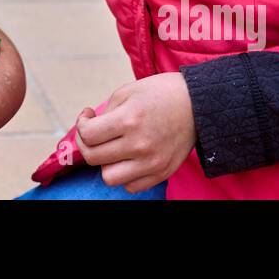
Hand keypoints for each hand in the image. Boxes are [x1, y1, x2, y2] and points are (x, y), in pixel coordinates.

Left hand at [73, 72, 197, 193]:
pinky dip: (125, 175)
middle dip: (87, 144)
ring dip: (106, 163)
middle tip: (94, 132)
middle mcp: (139, 145)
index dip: (80, 125)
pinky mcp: (162, 172)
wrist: (197, 104)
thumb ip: (105, 113)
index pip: (87, 135)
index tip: (88, 117)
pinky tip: (128, 158)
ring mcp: (152, 162)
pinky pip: (131, 186)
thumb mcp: (127, 92)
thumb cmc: (160, 93)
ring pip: (110, 178)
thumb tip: (89, 129)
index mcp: (129, 120)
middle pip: (94, 158)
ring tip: (112, 148)